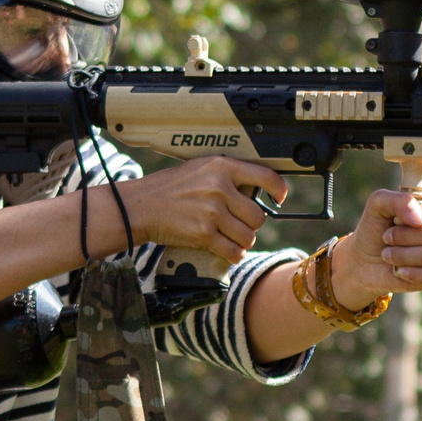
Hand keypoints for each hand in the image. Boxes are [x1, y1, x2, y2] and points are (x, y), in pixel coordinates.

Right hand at [119, 157, 283, 264]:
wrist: (141, 206)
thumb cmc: (170, 187)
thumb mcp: (201, 168)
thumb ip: (228, 175)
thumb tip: (256, 190)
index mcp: (222, 167)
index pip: (266, 176)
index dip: (279, 189)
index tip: (280, 198)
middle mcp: (219, 188)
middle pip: (258, 216)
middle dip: (252, 224)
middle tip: (240, 223)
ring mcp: (212, 212)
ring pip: (248, 236)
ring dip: (243, 241)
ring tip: (232, 237)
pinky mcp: (203, 234)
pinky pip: (233, 251)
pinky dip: (233, 254)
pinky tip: (227, 249)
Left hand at [333, 189, 421, 304]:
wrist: (365, 261)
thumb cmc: (375, 228)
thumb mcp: (378, 204)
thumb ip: (400, 201)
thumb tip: (421, 221)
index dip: (417, 214)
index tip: (396, 220)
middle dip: (405, 237)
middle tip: (387, 238)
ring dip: (403, 256)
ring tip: (388, 254)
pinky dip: (412, 273)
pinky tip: (399, 270)